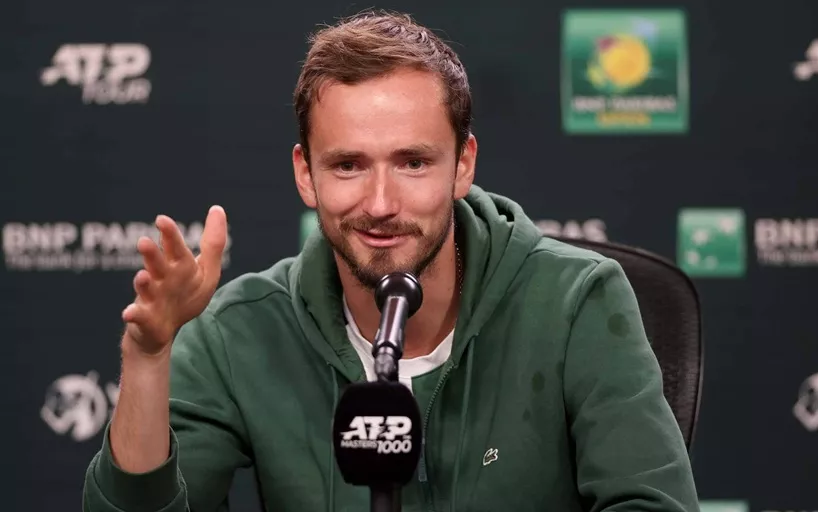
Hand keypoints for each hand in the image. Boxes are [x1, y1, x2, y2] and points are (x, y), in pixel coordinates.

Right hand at [122, 206, 226, 355]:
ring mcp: (150, 298)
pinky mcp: (144, 319)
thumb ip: (213, 242)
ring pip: (145, 287)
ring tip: (143, 275)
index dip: (169, 235)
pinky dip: (133, 314)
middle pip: (157, 264)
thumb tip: (217, 209)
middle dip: (152, 254)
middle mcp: (161, 278)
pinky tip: (129, 312)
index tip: (161, 220)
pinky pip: (138, 317)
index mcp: (177, 266)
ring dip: (142, 281)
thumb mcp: (206, 270)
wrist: (162, 330)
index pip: (174, 247)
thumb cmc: (185, 294)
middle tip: (144, 242)